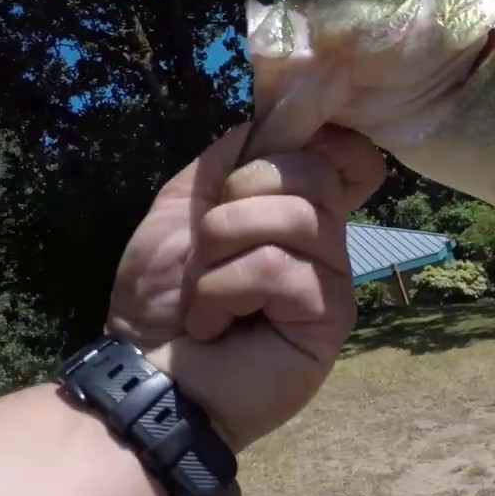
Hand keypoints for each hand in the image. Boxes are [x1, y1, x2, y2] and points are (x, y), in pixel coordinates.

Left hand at [105, 123, 384, 450]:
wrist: (145, 374)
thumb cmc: (158, 303)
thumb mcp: (181, 210)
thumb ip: (225, 161)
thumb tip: (267, 121)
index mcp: (296, 211)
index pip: (349, 154)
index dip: (321, 140)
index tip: (265, 159)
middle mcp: (325, 241)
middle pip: (315, 170)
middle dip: (239, 198)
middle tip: (209, 246)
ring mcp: (334, 280)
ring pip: (297, 217)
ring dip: (223, 250)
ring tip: (206, 294)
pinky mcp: (331, 318)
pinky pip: (282, 268)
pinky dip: (227, 290)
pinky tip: (220, 324)